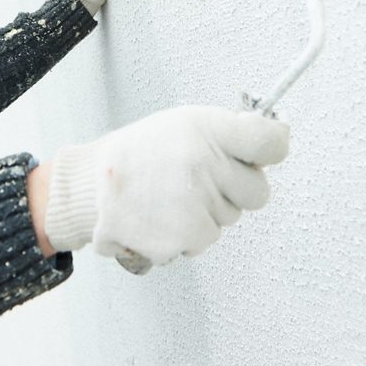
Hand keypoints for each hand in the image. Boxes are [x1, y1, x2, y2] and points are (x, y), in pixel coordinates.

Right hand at [42, 107, 289, 266]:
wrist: (91, 186)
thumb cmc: (139, 153)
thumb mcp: (182, 124)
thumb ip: (225, 133)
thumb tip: (274, 137)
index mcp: (206, 129)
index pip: (271, 141)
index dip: (273, 146)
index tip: (266, 150)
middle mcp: (205, 164)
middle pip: (258, 191)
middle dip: (236, 189)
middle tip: (201, 180)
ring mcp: (196, 203)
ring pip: (229, 219)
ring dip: (207, 213)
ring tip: (170, 196)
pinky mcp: (184, 237)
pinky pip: (205, 240)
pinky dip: (186, 235)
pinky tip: (162, 216)